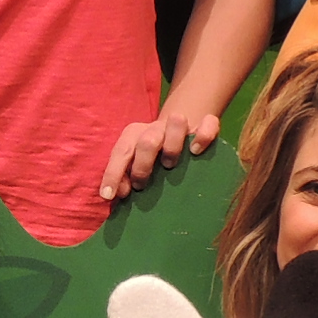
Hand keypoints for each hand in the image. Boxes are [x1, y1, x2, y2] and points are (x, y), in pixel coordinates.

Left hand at [98, 108, 218, 204]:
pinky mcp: (204, 124)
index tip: (109, 195)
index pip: (121, 152)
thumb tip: (121, 193)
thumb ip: (124, 177)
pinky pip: (208, 124)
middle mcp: (156, 128)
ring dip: (172, 147)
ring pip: (176, 122)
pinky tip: (196, 152)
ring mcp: (181, 125)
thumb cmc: (152, 157)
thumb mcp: (134, 164)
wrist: (178, 129)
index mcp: (135, 135)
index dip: (113, 173)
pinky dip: (203, 137)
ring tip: (169, 166)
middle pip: (147, 140)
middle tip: (141, 184)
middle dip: (142, 165)